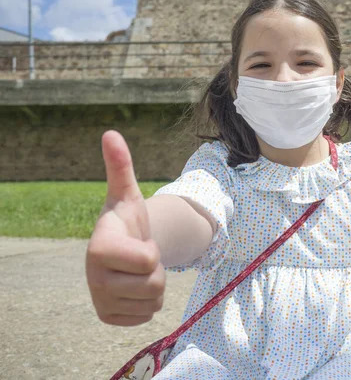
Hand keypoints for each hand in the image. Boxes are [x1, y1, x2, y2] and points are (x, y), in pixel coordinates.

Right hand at [86, 130, 165, 325]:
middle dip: (157, 270)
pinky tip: (134, 288)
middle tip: (142, 260)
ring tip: (138, 272)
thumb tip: (111, 133)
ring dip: (153, 287)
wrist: (121, 249)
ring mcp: (100, 301)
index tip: (139, 243)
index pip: (148, 260)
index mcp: (99, 248)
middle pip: (154, 285)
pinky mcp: (108, 317)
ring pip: (153, 303)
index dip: (152, 251)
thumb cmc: (127, 221)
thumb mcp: (128, 194)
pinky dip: (147, 304)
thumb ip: (121, 166)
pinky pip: (146, 316)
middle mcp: (93, 278)